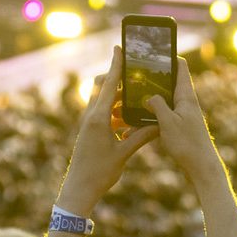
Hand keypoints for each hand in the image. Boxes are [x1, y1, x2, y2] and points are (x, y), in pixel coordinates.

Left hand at [57, 46, 156, 213]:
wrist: (79, 189)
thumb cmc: (99, 173)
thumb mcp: (123, 154)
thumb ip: (140, 137)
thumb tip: (158, 125)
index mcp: (99, 118)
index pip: (109, 85)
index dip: (115, 65)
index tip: (119, 47)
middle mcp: (91, 116)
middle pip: (103, 87)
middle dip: (117, 79)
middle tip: (135, 75)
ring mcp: (89, 123)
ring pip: (103, 101)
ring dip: (118, 98)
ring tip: (136, 99)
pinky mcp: (90, 131)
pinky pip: (102, 113)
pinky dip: (115, 112)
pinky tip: (128, 120)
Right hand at [145, 56, 220, 186]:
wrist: (202, 168)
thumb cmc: (188, 144)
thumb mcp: (168, 123)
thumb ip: (157, 106)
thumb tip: (148, 96)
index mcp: (186, 96)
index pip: (180, 67)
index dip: (169, 55)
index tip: (155, 49)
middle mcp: (186, 102)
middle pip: (169, 81)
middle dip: (153, 77)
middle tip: (135, 73)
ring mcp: (183, 114)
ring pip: (163, 99)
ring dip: (149, 98)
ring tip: (130, 96)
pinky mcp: (180, 125)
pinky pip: (162, 114)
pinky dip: (150, 114)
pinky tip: (135, 122)